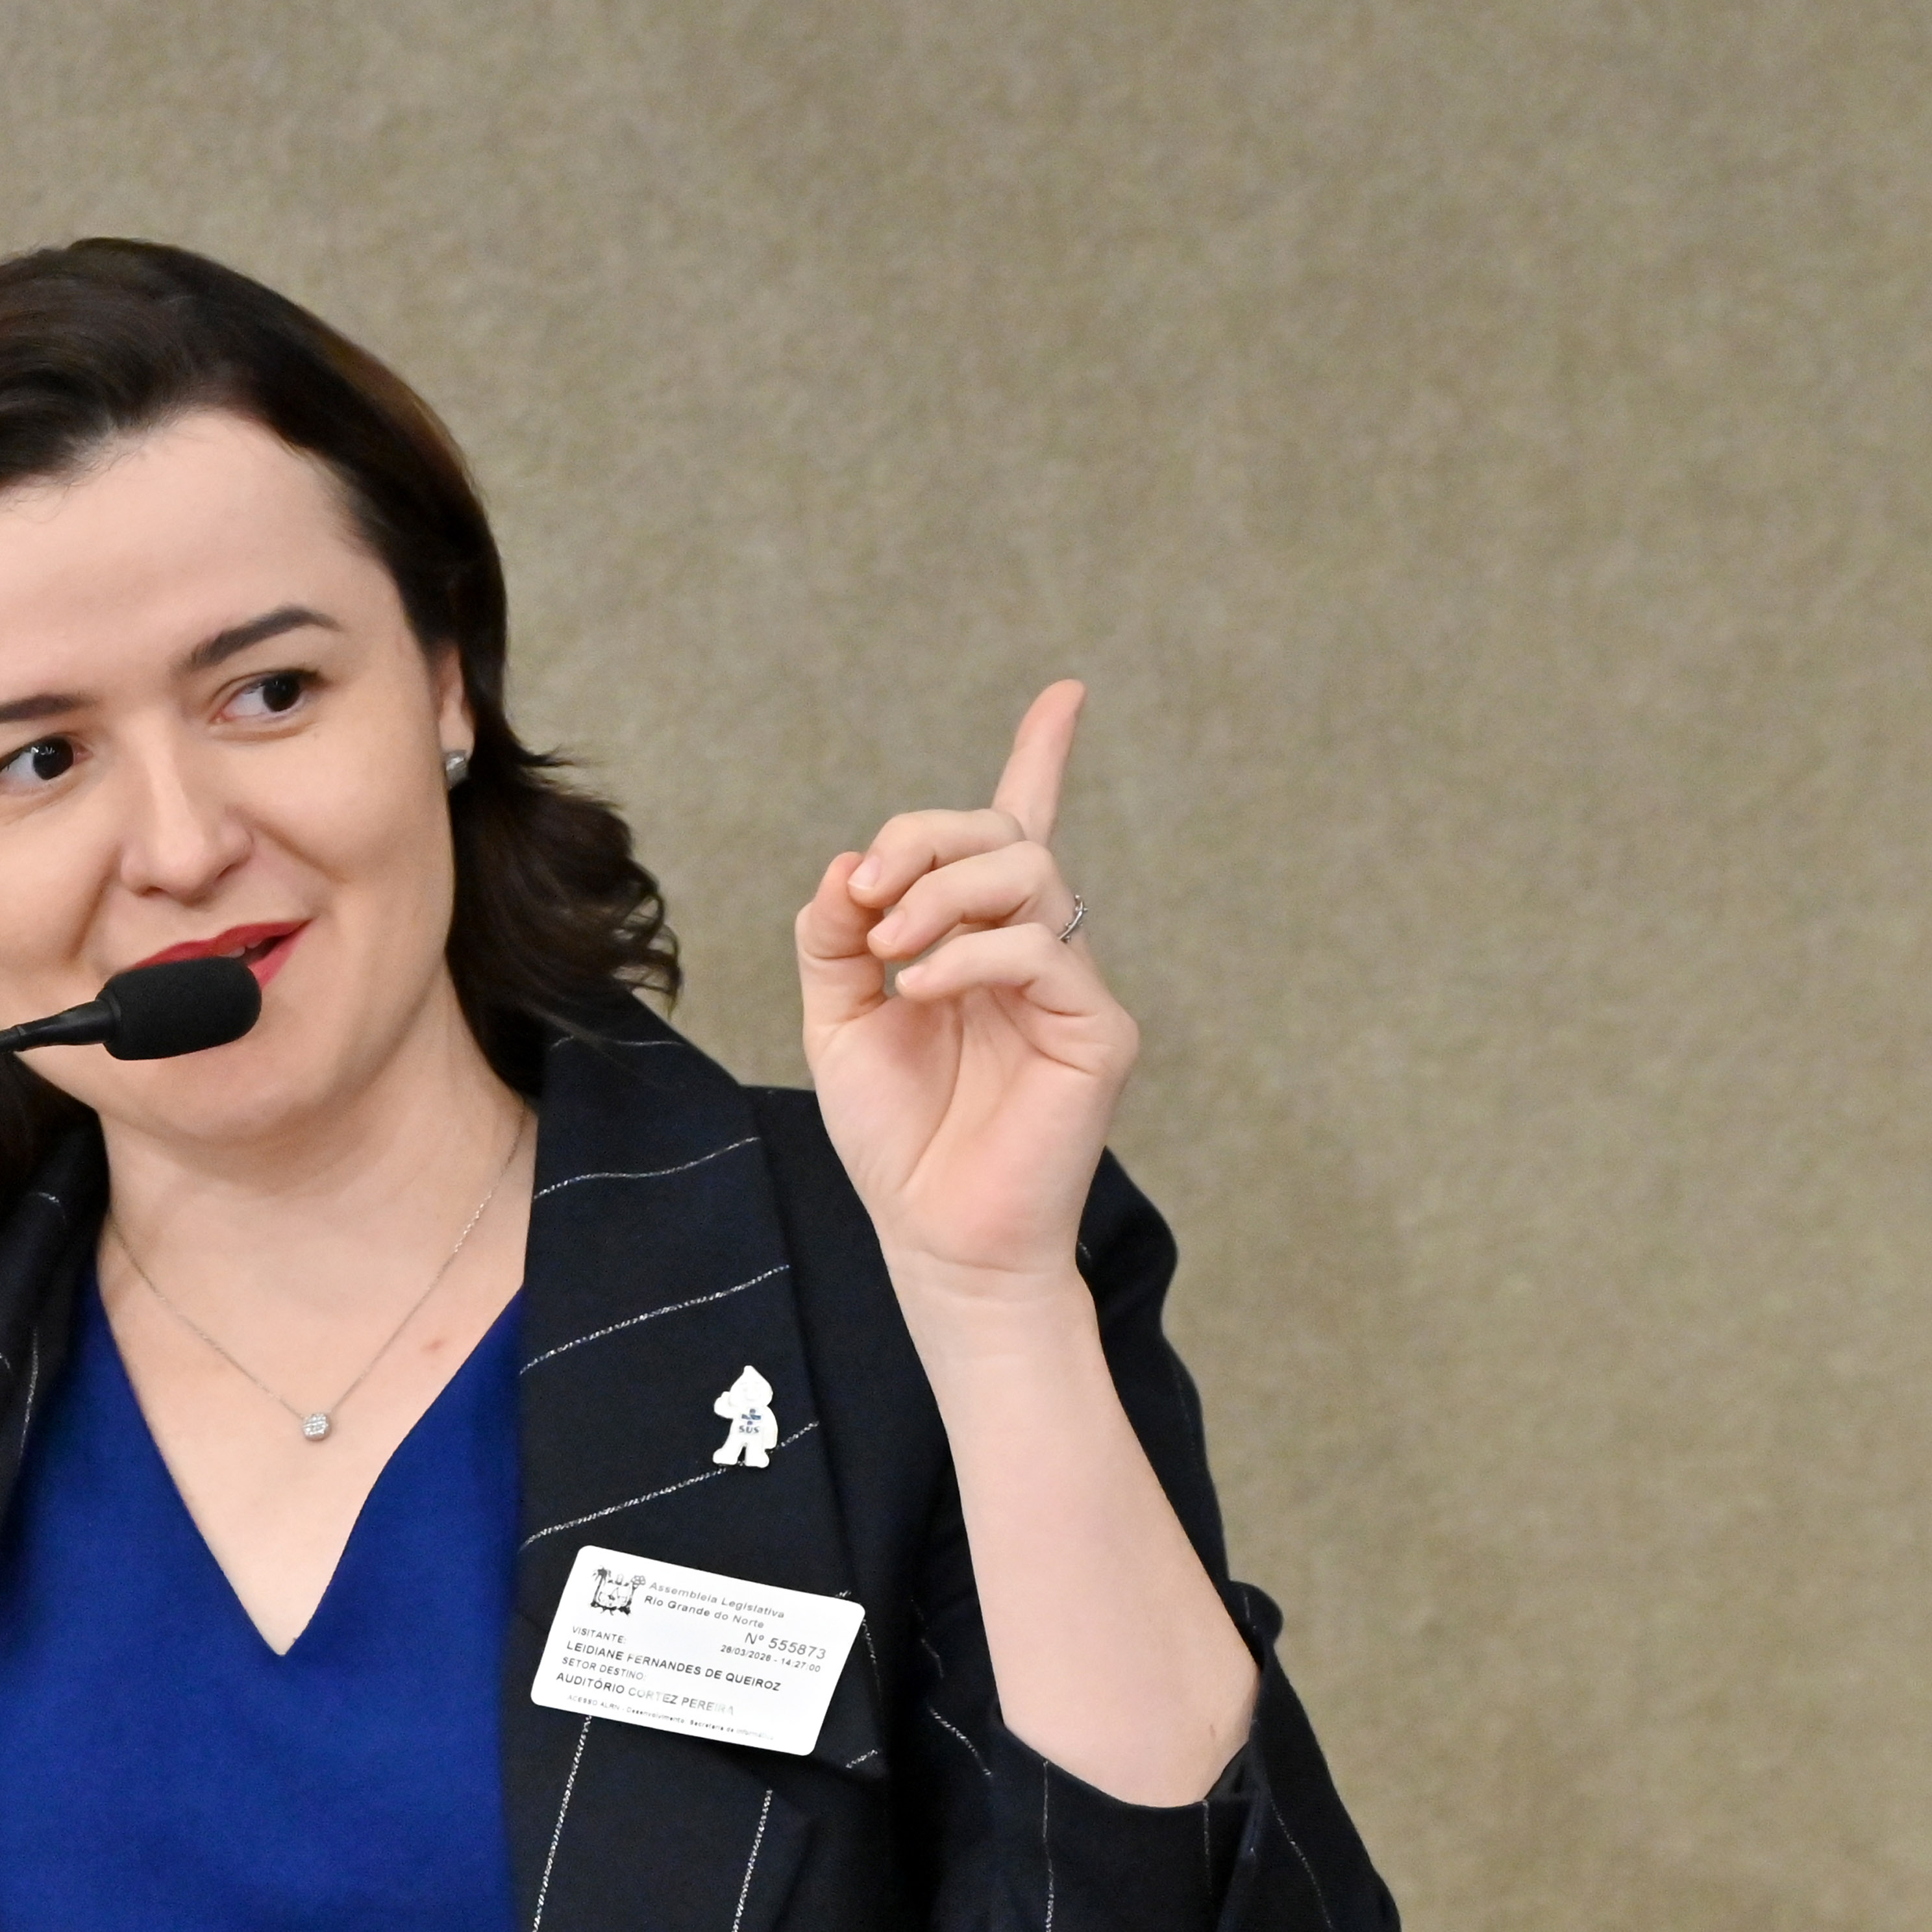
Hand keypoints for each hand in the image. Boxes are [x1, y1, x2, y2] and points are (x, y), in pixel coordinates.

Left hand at [795, 681, 1137, 1306]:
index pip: (1017, 829)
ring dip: (940, 891)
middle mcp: (1036, 951)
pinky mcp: (1098, 1031)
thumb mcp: (836, 1023)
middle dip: (924, 835)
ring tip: (887, 950)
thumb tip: (847, 866)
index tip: (1066, 693)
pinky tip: (919, 991)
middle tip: (866, 889)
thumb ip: (833, 939)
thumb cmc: (897, 1138)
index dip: (1042, 756)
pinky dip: (968, 956)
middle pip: (1003, 834)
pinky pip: (1041, 951)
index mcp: (979, 941)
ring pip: (1029, 874)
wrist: (934, 1238)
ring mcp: (1074, 987)